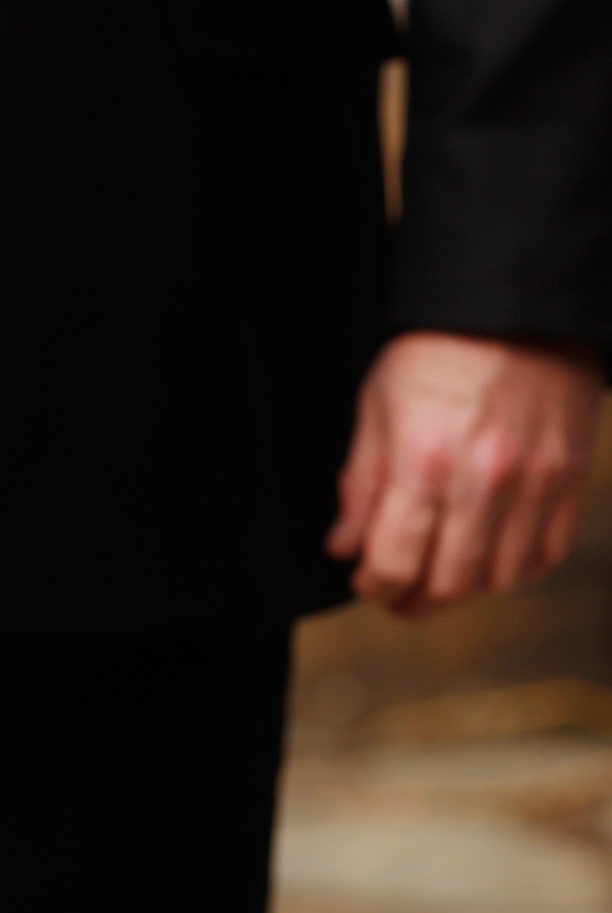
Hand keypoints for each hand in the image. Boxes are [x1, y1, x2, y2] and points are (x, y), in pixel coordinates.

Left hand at [329, 330, 603, 615]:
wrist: (515, 311)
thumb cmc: (437, 352)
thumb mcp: (375, 409)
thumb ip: (361, 484)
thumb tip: (344, 544)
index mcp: (424, 461)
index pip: (396, 560)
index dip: (374, 585)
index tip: (366, 582)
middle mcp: (484, 480)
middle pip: (451, 582)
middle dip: (415, 601)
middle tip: (398, 596)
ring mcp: (535, 483)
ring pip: (501, 578)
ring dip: (466, 590)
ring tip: (440, 578)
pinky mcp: (570, 480)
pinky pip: (547, 552)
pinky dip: (516, 570)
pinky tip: (489, 559)